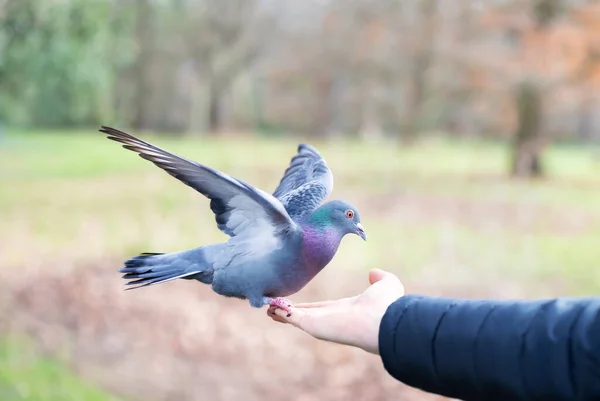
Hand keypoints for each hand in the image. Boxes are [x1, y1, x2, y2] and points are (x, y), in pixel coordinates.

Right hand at [267, 269, 403, 354]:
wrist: (383, 321)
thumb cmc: (386, 305)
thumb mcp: (386, 284)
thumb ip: (380, 278)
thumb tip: (372, 272)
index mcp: (345, 310)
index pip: (322, 308)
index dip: (309, 307)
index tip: (298, 305)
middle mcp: (330, 318)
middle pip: (305, 315)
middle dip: (290, 312)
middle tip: (274, 308)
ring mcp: (320, 323)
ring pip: (296, 318)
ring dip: (281, 313)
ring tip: (265, 308)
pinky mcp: (312, 324)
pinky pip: (292, 317)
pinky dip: (280, 313)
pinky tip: (269, 309)